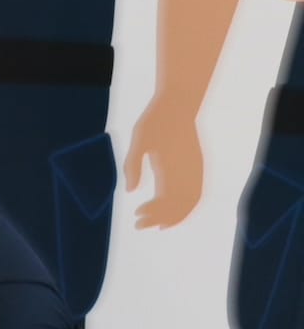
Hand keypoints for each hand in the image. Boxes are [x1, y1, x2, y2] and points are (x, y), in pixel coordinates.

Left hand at [124, 101, 204, 229]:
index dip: (153, 213)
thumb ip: (133, 165)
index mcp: (173, 165)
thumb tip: (130, 191)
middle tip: (139, 225)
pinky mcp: (198, 164)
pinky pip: (197, 191)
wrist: (179, 104)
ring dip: (176, 215)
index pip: (167, 200)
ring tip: (158, 224)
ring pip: (191, 201)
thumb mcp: (139, 140)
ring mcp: (196, 168)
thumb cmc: (155, 121)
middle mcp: (188, 170)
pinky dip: (187, 205)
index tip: (137, 216)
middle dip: (160, 218)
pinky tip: (172, 208)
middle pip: (179, 205)